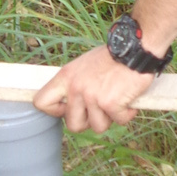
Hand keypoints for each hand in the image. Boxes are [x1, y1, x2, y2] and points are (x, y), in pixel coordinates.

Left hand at [33, 44, 156, 132]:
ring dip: (110, 117)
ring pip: (98, 126)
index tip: (68, 108)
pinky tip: (129, 99)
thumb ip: (75, 83)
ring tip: (117, 100)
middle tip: (100, 109)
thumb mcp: (84, 65)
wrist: (135, 48)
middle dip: (89, 121)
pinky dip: (127, 113)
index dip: (55, 111)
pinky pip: (119, 121)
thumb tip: (71, 103)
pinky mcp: (110, 104)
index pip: (41, 102)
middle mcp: (76, 88)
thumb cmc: (113, 56)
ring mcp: (92, 97)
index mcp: (66, 77)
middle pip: (73, 125)